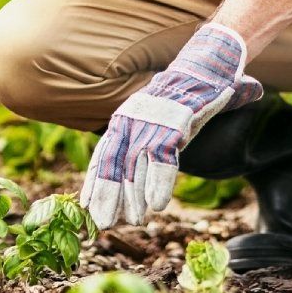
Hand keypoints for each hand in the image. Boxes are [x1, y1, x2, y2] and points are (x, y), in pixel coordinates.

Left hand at [80, 23, 262, 229]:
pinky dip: (159, 182)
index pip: (104, 153)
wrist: (205, 68)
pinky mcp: (177, 122)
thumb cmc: (177, 102)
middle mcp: (134, 118)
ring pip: (136, 163)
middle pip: (114, 161)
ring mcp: (154, 119)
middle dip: (108, 194)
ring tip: (135, 220)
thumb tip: (130, 179)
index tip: (86, 208)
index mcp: (125, 117)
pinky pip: (164, 157)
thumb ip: (139, 145)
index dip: (95, 182)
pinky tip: (158, 204)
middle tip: (105, 224)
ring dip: (134, 195)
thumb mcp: (152, 121)